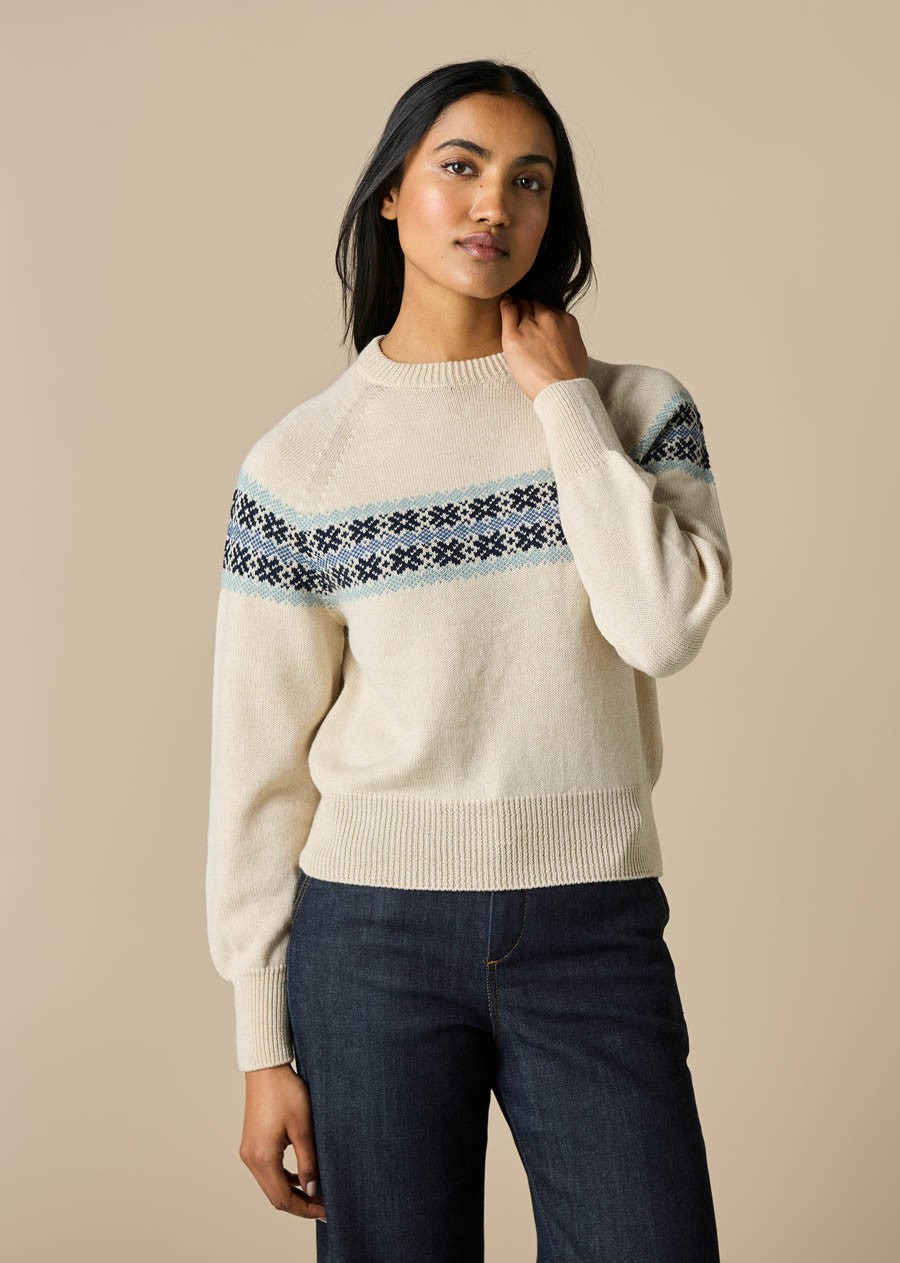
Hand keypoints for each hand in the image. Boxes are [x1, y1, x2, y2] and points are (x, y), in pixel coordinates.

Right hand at [239, 1063, 327, 1223]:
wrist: (267, 1069)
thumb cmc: (286, 1093)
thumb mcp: (304, 1128)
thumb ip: (308, 1163)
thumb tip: (312, 1191)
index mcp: (262, 1158)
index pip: (283, 1198)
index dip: (305, 1209)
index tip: (327, 1212)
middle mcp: (250, 1160)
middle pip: (275, 1196)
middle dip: (301, 1204)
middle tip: (325, 1205)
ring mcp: (249, 1152)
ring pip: (271, 1185)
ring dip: (293, 1191)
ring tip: (317, 1192)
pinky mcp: (252, 1144)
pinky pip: (268, 1171)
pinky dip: (285, 1178)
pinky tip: (302, 1174)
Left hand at [498, 295, 588, 400]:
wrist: (562, 391)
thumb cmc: (569, 377)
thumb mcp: (576, 349)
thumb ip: (566, 336)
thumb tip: (559, 336)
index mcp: (565, 321)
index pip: (548, 308)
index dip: (540, 313)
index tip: (535, 320)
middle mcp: (548, 319)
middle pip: (533, 303)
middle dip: (528, 308)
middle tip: (521, 316)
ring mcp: (531, 326)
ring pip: (521, 305)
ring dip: (516, 307)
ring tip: (510, 310)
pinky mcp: (514, 336)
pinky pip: (507, 311)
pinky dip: (505, 305)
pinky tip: (503, 304)